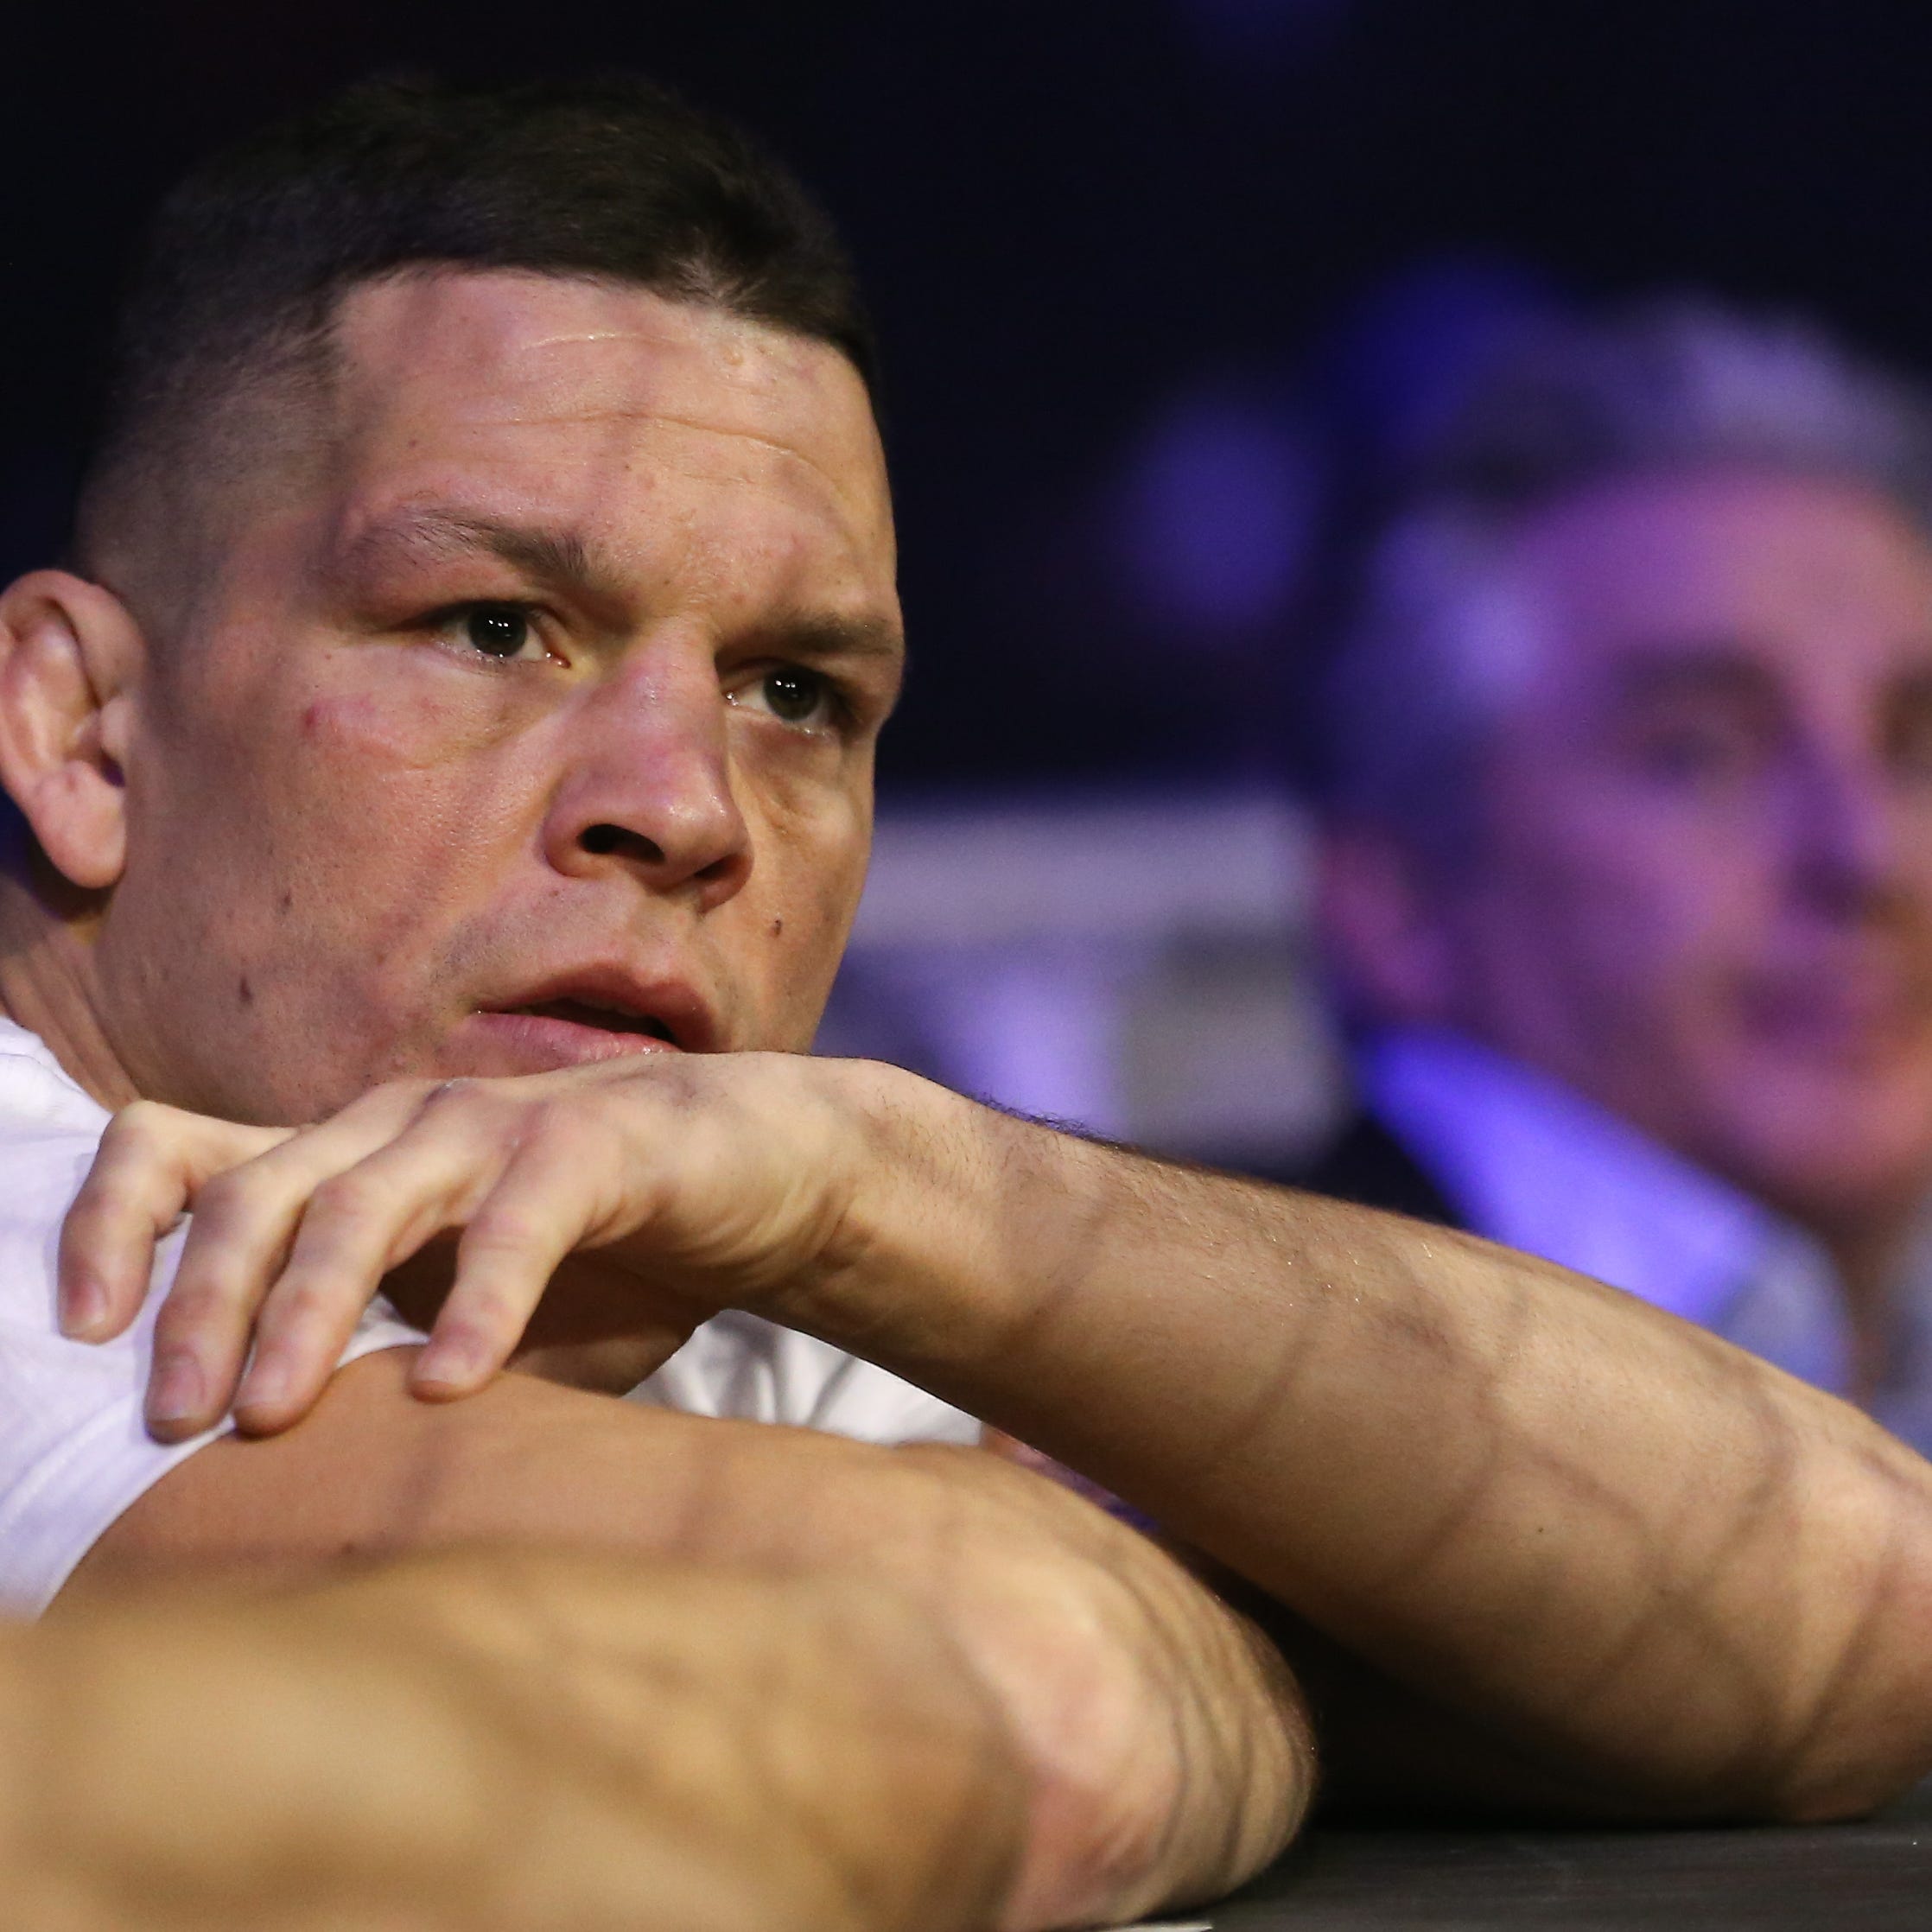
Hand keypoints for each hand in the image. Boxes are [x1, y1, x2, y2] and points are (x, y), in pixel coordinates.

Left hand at [59, 1053, 875, 1440]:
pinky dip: (479, 1301)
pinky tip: (453, 1385)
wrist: (766, 1179)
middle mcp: (400, 1125)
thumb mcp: (469, 1331)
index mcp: (350, 1160)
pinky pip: (518, 1217)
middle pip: (254, 1190)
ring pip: (365, 1196)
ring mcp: (494, 1123)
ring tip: (270, 1414)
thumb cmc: (607, 1259)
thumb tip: (284, 1526)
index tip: (80, 1338)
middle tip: (176, 1419)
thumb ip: (383, 1387)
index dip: (110, 1226)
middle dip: (196, 1303)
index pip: (182, 1153)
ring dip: (306, 1304)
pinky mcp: (594, 1141)